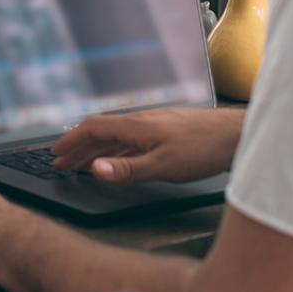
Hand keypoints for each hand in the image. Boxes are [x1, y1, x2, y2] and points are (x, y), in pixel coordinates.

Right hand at [50, 107, 243, 183]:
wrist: (236, 135)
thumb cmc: (203, 148)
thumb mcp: (162, 165)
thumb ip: (127, 169)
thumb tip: (94, 169)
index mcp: (134, 126)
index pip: (92, 129)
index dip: (71, 142)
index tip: (56, 155)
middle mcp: (140, 122)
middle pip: (101, 132)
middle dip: (78, 147)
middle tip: (61, 162)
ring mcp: (153, 127)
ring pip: (115, 137)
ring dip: (96, 150)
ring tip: (83, 163)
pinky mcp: (165, 134)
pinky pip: (130, 141)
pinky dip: (115, 151)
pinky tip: (119, 160)